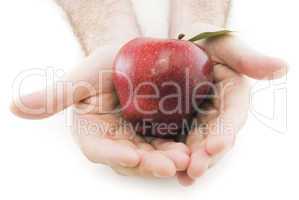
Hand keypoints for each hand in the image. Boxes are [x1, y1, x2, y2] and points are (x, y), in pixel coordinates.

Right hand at [11, 0, 189, 178]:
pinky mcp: (158, 133)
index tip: (130, 155)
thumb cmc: (106, 62)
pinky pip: (168, 145)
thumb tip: (14, 107)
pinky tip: (192, 150)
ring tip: (185, 158)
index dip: (111, 154)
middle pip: (128, 158)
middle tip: (170, 164)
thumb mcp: (86, 73)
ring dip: (167, 160)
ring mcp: (137, 137)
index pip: (97, 148)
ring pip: (151, 156)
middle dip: (148, 163)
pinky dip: (178, 149)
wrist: (135, 55)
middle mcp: (115, 138)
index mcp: (93, 128)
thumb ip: (57, 94)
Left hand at [170, 0, 287, 185]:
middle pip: (216, 138)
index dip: (226, 131)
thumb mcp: (225, 44)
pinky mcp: (182, 122)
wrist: (182, 45)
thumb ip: (248, 58)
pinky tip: (171, 169)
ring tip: (183, 176)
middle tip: (195, 170)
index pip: (232, 117)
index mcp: (233, 96)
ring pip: (199, 145)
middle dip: (207, 155)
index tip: (215, 145)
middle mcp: (219, 113)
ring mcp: (200, 120)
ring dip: (193, 162)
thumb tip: (282, 68)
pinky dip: (177, 156)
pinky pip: (181, 141)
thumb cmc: (206, 41)